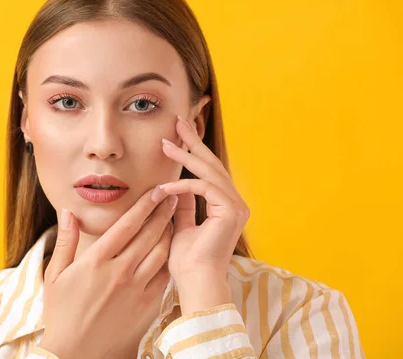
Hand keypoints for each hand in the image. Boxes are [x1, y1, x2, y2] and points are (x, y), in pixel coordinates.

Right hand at [38, 185, 177, 358]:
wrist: (75, 352)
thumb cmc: (61, 312)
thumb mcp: (54, 275)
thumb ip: (65, 241)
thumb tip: (68, 211)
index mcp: (97, 261)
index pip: (126, 225)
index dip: (144, 205)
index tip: (155, 191)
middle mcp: (120, 272)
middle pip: (148, 234)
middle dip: (162, 212)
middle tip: (171, 195)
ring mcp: (136, 289)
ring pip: (160, 253)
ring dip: (169, 232)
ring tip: (175, 217)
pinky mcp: (147, 306)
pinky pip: (163, 276)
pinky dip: (169, 259)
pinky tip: (172, 249)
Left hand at [159, 115, 250, 291]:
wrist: (195, 281)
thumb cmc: (187, 260)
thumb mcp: (181, 225)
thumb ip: (183, 205)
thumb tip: (175, 187)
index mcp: (226, 206)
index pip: (209, 172)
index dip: (193, 151)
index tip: (176, 136)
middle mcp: (235, 203)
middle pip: (212, 164)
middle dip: (193, 141)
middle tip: (178, 120)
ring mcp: (236, 206)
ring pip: (209, 172)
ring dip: (185, 155)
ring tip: (166, 142)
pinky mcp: (231, 210)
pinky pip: (204, 188)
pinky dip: (183, 184)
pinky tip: (165, 185)